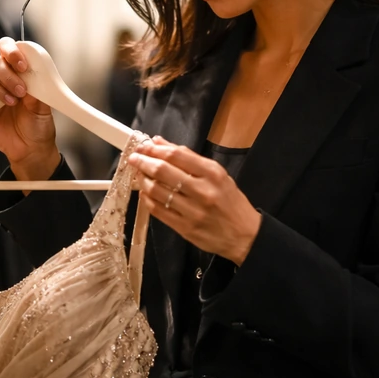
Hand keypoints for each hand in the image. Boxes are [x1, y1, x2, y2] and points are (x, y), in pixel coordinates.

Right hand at [0, 37, 59, 179]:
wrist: (30, 148)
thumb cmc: (38, 124)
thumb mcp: (44, 106)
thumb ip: (36, 89)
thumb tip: (30, 76)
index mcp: (18, 72)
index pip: (8, 49)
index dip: (12, 52)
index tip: (23, 66)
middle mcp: (1, 78)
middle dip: (7, 75)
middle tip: (21, 91)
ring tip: (11, 102)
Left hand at [128, 136, 261, 264]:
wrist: (244, 235)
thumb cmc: (230, 202)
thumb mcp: (217, 174)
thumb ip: (189, 158)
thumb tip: (160, 142)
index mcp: (213, 173)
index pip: (177, 155)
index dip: (155, 149)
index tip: (144, 146)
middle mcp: (203, 191)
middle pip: (163, 171)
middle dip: (144, 162)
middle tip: (134, 158)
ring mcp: (193, 211)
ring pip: (157, 191)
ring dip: (143, 180)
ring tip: (139, 175)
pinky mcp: (185, 228)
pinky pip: (158, 211)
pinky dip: (147, 200)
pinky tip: (145, 193)